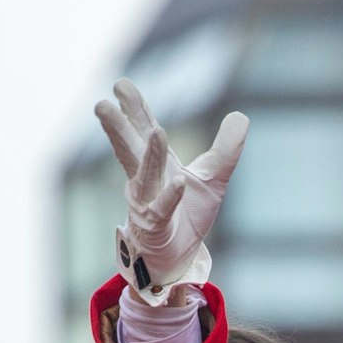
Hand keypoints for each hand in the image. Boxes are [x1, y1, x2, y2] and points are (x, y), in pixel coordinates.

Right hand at [94, 79, 247, 292]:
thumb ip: (226, 149)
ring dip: (150, 155)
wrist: (177, 257)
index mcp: (156, 164)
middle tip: (101, 105)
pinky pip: (164, 208)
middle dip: (118, 128)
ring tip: (156, 131)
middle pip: (131, 149)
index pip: (142, 131)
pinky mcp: (157, 226)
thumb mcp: (213, 178)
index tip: (120, 85)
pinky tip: (178, 181)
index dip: (134, 109)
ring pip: (146, 176)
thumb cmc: (187, 215)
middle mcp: (145, 181)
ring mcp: (147, 204)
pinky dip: (171, 195)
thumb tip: (241, 116)